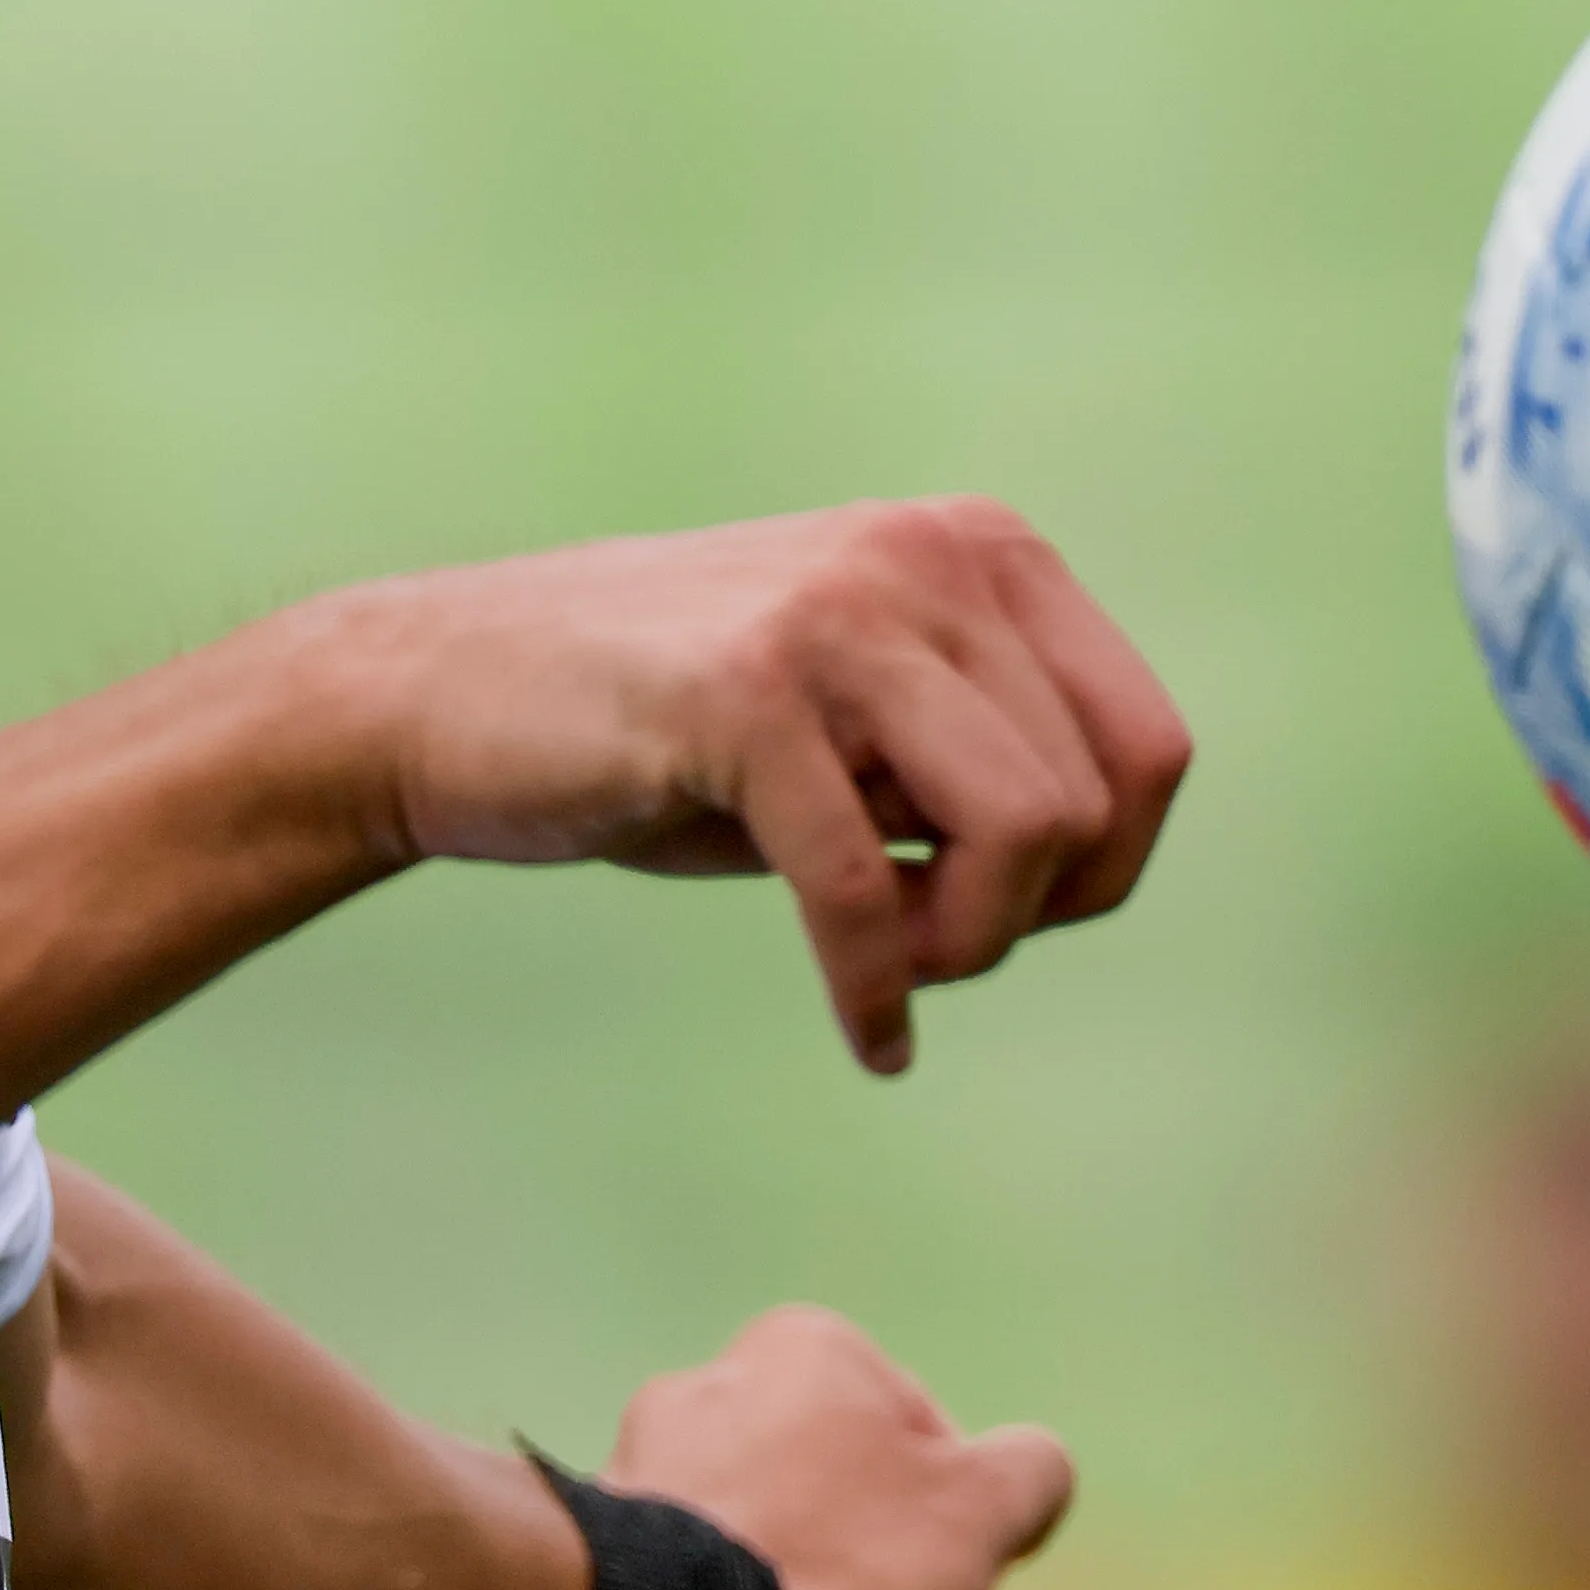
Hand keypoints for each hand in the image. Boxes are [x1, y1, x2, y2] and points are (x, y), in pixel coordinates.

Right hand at [305, 499, 1187, 1071]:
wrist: (438, 692)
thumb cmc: (661, 734)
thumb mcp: (862, 717)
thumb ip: (982, 751)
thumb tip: (1108, 856)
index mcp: (980, 550)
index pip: (1151, 749)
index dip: (1104, 872)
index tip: (998, 916)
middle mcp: (929, 557)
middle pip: (1098, 803)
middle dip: (1028, 919)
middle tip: (927, 949)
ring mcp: (840, 613)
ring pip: (1025, 832)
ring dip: (963, 946)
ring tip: (887, 969)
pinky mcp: (746, 694)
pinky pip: (868, 888)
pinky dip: (876, 993)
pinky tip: (868, 1039)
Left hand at [599, 1304, 1072, 1589]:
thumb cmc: (837, 1571)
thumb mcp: (979, 1511)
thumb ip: (1027, 1476)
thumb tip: (1033, 1470)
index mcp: (805, 1354)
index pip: (922, 1441)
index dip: (958, 1532)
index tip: (963, 1589)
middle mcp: (715, 1397)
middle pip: (851, 1530)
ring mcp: (651, 1490)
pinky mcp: (615, 1580)